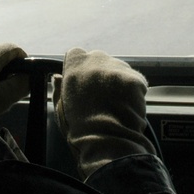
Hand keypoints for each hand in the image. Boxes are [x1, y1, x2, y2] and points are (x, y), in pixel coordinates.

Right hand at [52, 48, 154, 179]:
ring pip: (120, 69)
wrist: (106, 140)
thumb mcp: (61, 107)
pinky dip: (134, 92)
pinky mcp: (135, 78)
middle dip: (101, 73)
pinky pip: (136, 81)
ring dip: (119, 81)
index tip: (83, 80)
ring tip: (116, 104)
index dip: (80, 67)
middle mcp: (96, 60)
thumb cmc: (79, 128)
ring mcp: (117, 67)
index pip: (77, 54)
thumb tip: (57, 77)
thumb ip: (59, 88)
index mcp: (75, 65)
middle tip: (102, 95)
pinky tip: (128, 107)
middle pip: (100, 59)